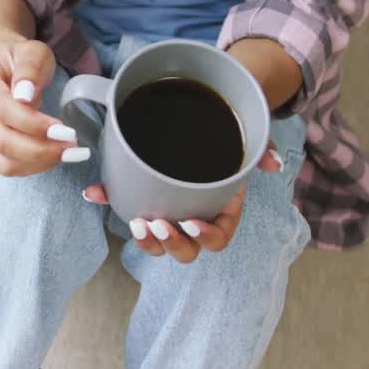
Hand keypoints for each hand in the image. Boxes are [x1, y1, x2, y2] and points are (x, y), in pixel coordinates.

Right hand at [0, 36, 87, 176]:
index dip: (33, 123)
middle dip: (40, 149)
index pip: (2, 108)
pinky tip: (51, 156)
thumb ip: (29, 69)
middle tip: (72, 147)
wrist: (3, 68)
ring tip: (65, 153)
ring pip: (2, 160)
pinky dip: (31, 167)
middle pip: (0, 140)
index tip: (65, 130)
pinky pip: (4, 167)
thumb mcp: (33, 52)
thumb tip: (24, 98)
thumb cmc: (20, 59)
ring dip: (38, 162)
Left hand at [83, 142, 284, 261]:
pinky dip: (109, 199)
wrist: (204, 119)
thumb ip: (260, 150)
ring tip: (136, 223)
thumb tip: (274, 161)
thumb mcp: (246, 142)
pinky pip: (126, 205)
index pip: (217, 238)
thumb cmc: (227, 140)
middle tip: (157, 225)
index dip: (205, 238)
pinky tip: (94, 192)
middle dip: (169, 243)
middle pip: (184, 249)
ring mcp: (168, 211)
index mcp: (220, 212)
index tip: (191, 224)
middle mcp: (194, 218)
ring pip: (156, 240)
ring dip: (144, 239)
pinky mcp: (143, 195)